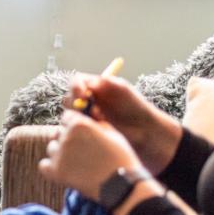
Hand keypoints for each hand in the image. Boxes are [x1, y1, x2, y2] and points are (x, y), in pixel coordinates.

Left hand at [39, 111, 140, 200]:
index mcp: (79, 124)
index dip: (75, 125)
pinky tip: (64, 171)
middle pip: (59, 133)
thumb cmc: (121, 159)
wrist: (121, 186)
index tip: (83, 135)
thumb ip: (96, 124)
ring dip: (60, 154)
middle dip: (68, 139)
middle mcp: (66, 137)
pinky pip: (44, 166)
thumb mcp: (112, 134)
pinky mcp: (56, 172)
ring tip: (77, 164)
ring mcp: (60, 154)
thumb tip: (87, 119)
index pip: (67, 117)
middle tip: (82, 152)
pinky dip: (51, 168)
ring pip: (52, 148)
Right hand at [64, 73, 181, 174]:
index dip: (75, 88)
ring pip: (70, 115)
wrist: (144, 131)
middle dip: (75, 104)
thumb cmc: (136, 107)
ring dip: (80, 117)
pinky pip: (75, 129)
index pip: (76, 82)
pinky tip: (99, 130)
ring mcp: (86, 117)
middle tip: (88, 112)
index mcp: (95, 87)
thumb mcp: (122, 89)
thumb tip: (87, 82)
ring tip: (100, 122)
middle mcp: (88, 101)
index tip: (82, 95)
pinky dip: (84, 129)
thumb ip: (105, 82)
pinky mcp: (87, 132)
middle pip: (68, 98)